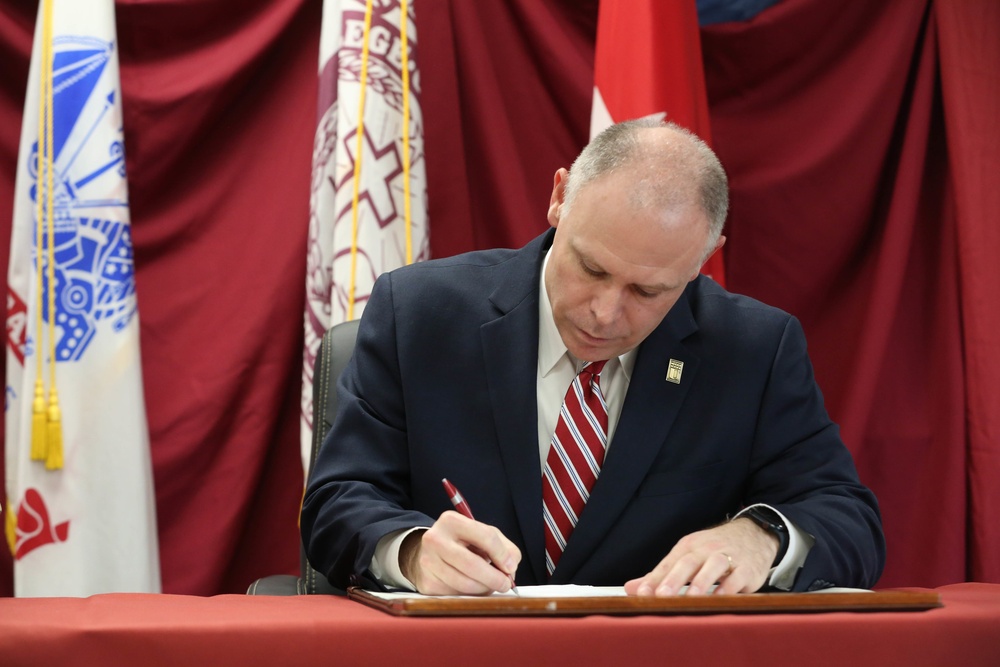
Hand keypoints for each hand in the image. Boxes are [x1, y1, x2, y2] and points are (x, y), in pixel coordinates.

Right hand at [399, 510, 520, 594]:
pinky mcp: (427, 582)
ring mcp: (428, 562)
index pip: (485, 536)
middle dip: (494, 578)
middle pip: (472, 564)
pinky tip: (472, 587)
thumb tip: (510, 568)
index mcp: (452, 521)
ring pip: (464, 584)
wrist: (428, 553)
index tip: (510, 568)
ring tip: (489, 585)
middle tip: (505, 584)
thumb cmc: (460, 543)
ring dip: (484, 589)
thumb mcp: (482, 535)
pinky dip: (470, 595)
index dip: (502, 555)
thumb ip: (504, 547)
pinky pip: (455, 595)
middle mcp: (435, 539)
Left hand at [624, 517, 778, 595]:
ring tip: (691, 598)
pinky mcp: (747, 569)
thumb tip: (632, 589)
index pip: (668, 563)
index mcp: (688, 546)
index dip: (654, 580)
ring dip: (702, 582)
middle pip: (688, 562)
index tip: (642, 595)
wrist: (754, 535)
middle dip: (674, 580)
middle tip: (662, 597)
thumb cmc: (715, 549)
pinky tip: (719, 600)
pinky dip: (728, 589)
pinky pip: (737, 578)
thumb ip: (661, 575)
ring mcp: (728, 557)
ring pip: (714, 566)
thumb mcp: (688, 556)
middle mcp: (706, 549)